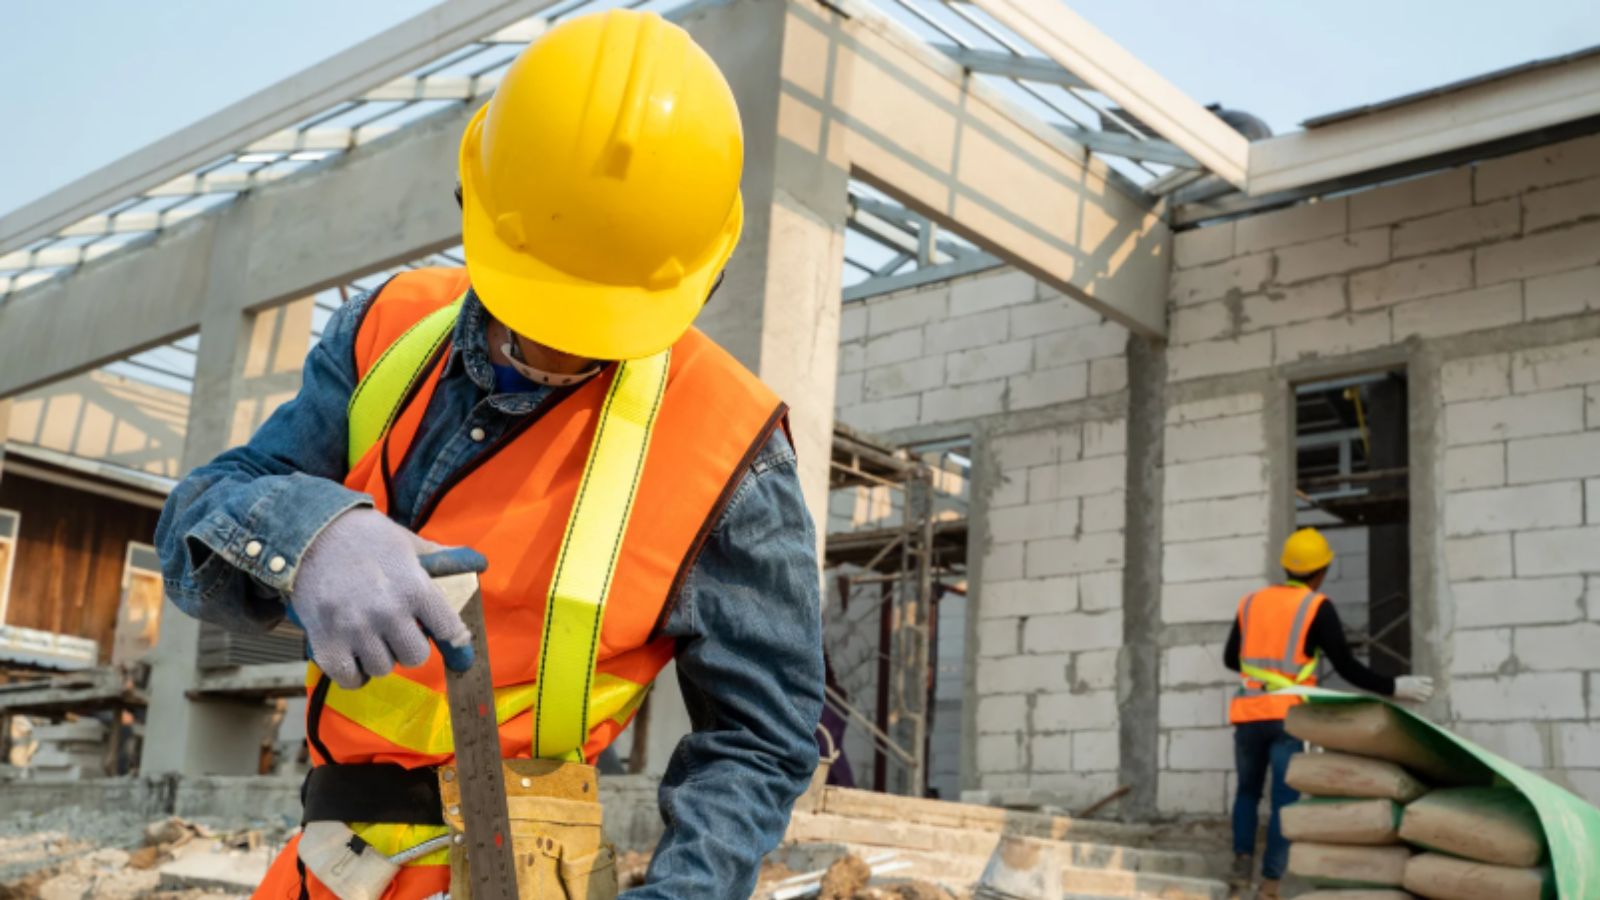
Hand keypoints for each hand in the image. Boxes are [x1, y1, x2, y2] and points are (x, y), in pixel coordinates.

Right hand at [288, 507, 485, 688]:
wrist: (308, 534)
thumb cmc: (363, 536)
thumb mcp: (406, 541)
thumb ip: (439, 557)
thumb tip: (476, 561)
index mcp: (414, 587)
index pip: (449, 629)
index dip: (451, 635)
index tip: (447, 636)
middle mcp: (389, 612)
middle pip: (416, 656)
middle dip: (409, 646)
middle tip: (397, 633)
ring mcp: (356, 630)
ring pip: (383, 669)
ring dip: (380, 658)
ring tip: (371, 639)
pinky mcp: (326, 642)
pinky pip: (351, 679)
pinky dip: (353, 674)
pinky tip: (352, 656)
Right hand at [1393, 675, 1433, 702]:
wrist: (1392, 686)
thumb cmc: (1398, 681)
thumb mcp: (1407, 678)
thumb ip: (1414, 680)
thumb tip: (1418, 682)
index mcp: (1416, 679)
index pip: (1429, 680)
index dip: (1429, 682)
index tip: (1427, 684)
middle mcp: (1418, 685)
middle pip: (1430, 688)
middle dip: (1429, 690)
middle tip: (1427, 691)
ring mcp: (1416, 691)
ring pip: (1428, 695)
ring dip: (1427, 695)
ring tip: (1424, 696)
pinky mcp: (1413, 697)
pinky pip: (1422, 699)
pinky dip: (1422, 700)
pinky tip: (1420, 699)